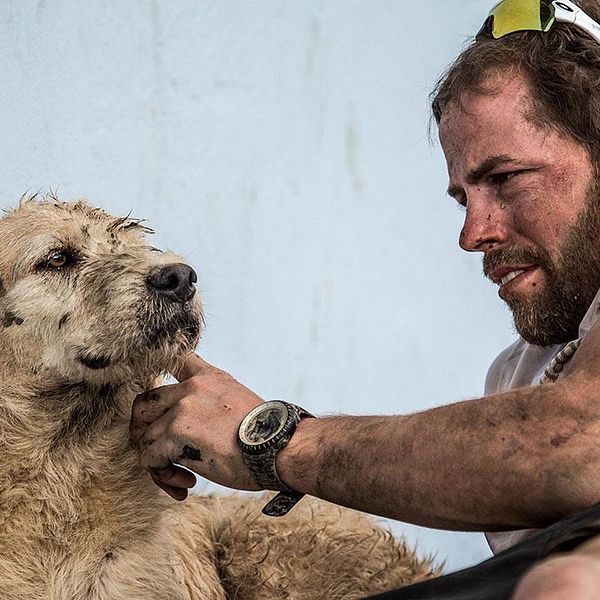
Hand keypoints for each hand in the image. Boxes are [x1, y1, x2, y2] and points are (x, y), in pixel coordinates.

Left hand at [130, 353, 263, 499]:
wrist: (278, 447)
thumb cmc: (264, 434)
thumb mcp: (238, 400)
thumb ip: (212, 400)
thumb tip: (193, 422)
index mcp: (208, 378)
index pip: (174, 360)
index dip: (161, 376)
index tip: (161, 404)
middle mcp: (191, 389)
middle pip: (143, 405)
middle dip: (145, 431)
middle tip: (161, 451)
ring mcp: (180, 410)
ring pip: (145, 439)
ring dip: (160, 462)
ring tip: (182, 476)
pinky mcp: (175, 436)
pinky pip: (149, 460)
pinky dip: (162, 476)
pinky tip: (186, 484)